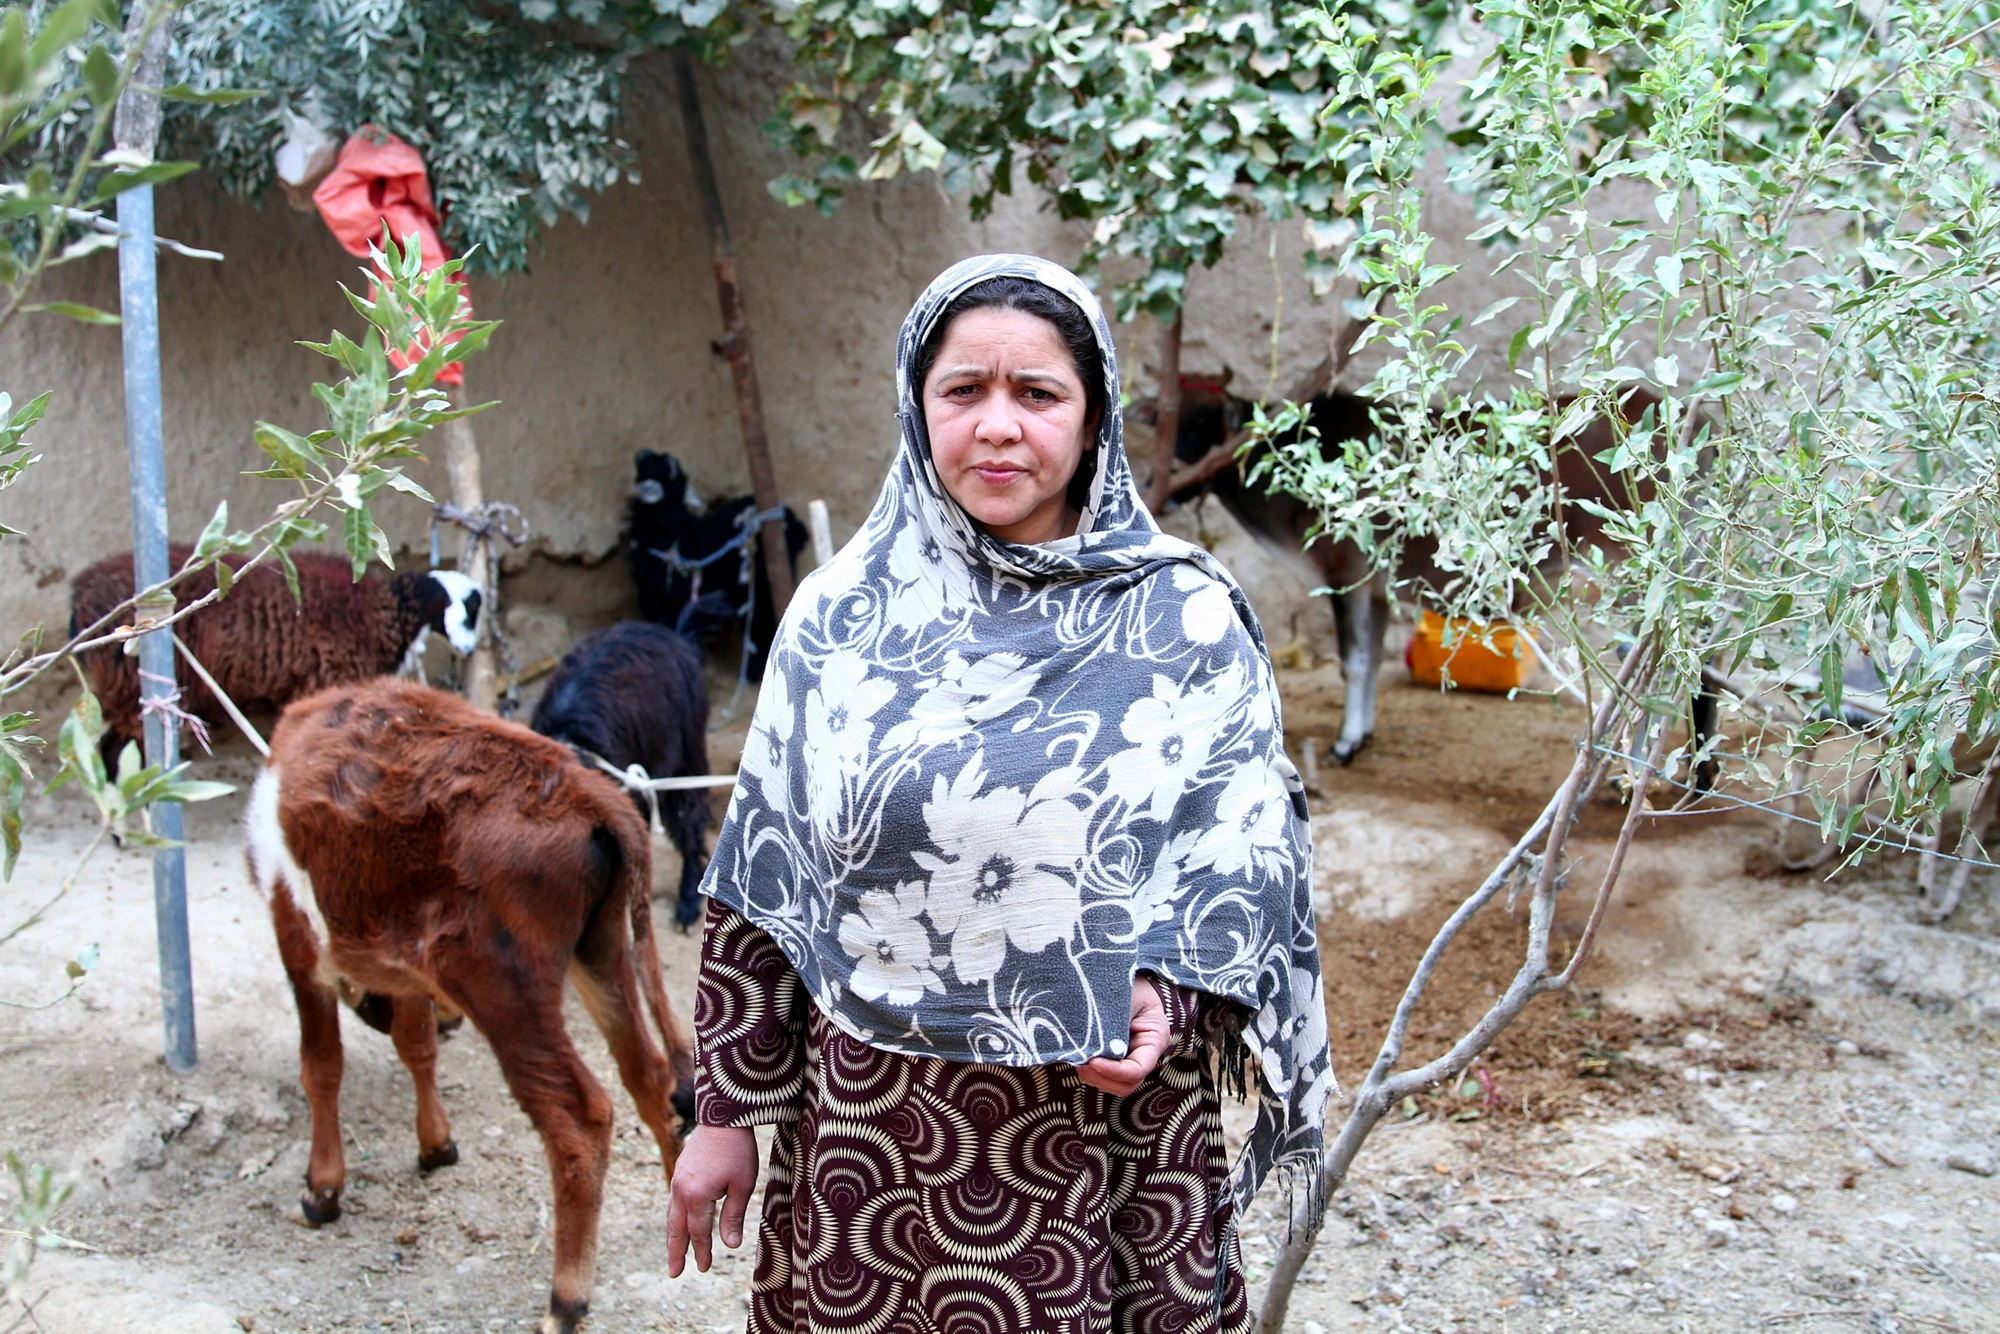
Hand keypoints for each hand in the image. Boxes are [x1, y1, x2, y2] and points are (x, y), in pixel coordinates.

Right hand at [665, 1124, 758, 1276]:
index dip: (702, 1252)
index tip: (705, 1268)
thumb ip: (733, 1216)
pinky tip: (678, 1223)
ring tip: (673, 1254)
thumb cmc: (737, 1150)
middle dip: (676, 1251)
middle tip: (674, 1273)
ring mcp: (677, 1180)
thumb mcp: (742, 1184)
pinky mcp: (680, 1171)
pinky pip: (673, 1202)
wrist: (723, 1115)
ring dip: (672, 1236)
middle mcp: (681, 1190)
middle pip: (676, 1228)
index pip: (698, 1232)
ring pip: (672, 1215)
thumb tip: (730, 1245)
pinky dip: (674, 1218)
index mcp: (696, 1196)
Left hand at [1074, 976, 1170, 1096]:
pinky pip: (1104, 1075)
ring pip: (1114, 1084)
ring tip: (1077, 1060)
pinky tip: (1078, 1057)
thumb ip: (1112, 1021)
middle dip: (1103, 1078)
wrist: (1124, 973)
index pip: (1138, 1069)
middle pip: (1127, 1084)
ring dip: (1094, 1078)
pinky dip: (1090, 1072)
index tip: (1093, 1061)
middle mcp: (1144, 1054)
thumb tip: (1090, 1045)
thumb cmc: (1128, 981)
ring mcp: (1129, 1057)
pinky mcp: (1114, 1057)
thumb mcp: (1123, 997)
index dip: (1114, 1071)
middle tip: (1081, 1065)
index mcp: (1154, 1039)